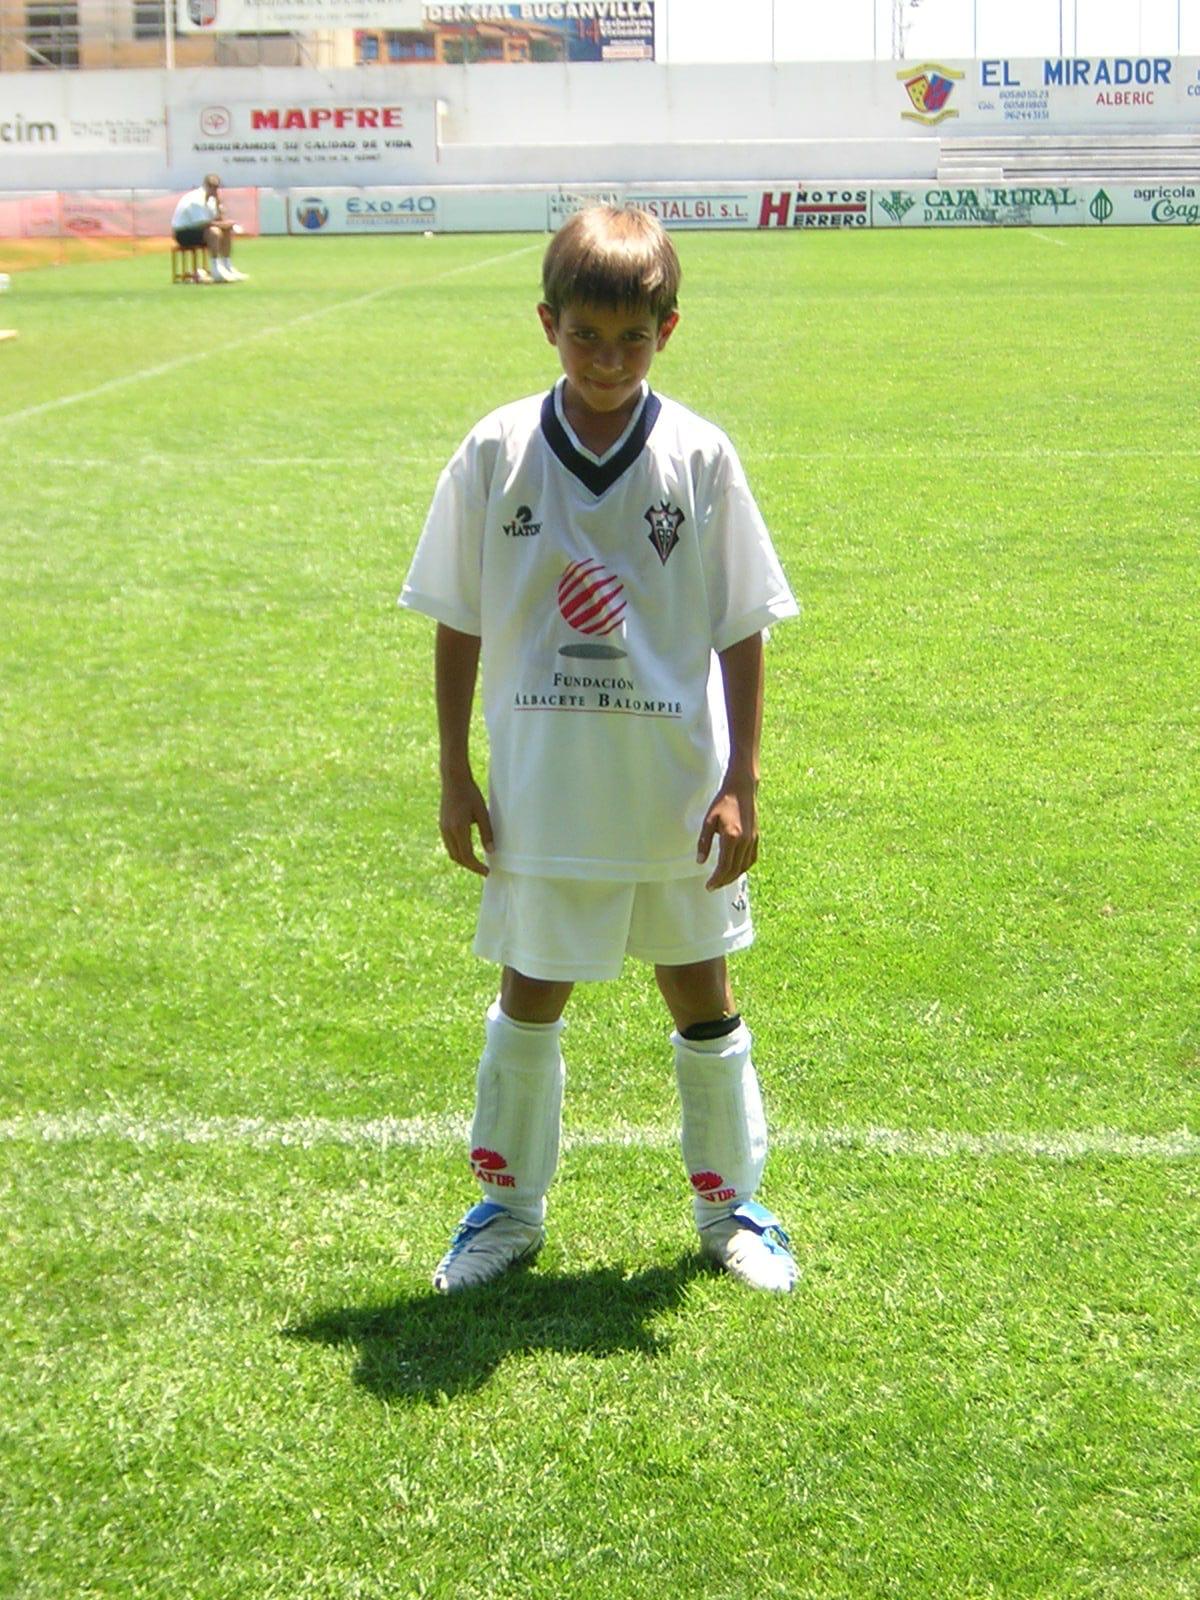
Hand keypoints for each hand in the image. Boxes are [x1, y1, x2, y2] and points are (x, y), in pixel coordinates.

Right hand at [439, 774, 493, 875]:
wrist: (453, 780)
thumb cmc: (470, 794)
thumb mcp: (483, 813)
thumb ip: (487, 833)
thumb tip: (491, 851)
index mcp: (458, 828)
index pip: (467, 855)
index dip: (477, 866)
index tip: (487, 871)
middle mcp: (448, 831)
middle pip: (457, 857)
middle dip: (470, 866)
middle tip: (483, 869)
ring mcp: (443, 828)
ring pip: (452, 852)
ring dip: (463, 860)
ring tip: (476, 862)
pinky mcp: (442, 825)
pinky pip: (449, 845)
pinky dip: (458, 851)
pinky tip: (467, 850)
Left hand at [696, 773, 757, 890]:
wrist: (742, 789)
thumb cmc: (723, 802)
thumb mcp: (708, 820)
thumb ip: (704, 842)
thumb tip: (700, 861)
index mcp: (732, 837)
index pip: (724, 866)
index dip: (716, 879)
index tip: (708, 886)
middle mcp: (744, 841)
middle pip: (735, 869)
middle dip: (723, 881)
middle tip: (712, 886)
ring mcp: (752, 840)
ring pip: (744, 866)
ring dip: (733, 876)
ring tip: (722, 880)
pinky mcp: (756, 838)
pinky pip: (751, 859)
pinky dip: (743, 868)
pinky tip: (735, 870)